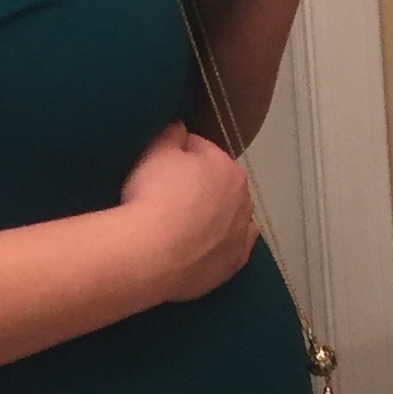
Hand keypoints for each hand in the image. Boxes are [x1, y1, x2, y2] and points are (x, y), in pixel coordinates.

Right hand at [119, 122, 256, 301]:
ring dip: (212, 217)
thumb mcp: (154, 149)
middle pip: (218, 187)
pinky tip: (198, 248)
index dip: (176, 156)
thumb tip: (179, 127)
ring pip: (228, 219)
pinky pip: (229, 250)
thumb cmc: (152, 195)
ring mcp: (240, 236)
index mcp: (227, 168)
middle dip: (198, 187)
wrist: (149, 255)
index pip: (201, 152)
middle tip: (164, 196)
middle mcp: (243, 201)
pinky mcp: (232, 266)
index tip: (157, 166)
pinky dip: (217, 246)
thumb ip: (171, 131)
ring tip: (179, 226)